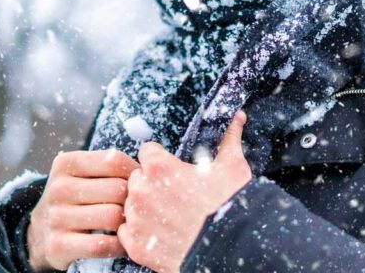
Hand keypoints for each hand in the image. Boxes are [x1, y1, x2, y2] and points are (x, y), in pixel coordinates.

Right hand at [27, 149, 140, 270]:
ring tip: (132, 224)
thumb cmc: (76, 198)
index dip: (135, 172)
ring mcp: (56, 217)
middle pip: (116, 189)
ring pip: (112, 216)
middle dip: (134, 199)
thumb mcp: (83, 174)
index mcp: (66, 163)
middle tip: (140, 207)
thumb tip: (149, 168)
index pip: (113, 160)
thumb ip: (110, 166)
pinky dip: (119, 245)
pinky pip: (102, 244)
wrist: (41, 231)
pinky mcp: (58, 245)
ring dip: (128, 224)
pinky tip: (121, 242)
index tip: (140, 183)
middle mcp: (58, 188)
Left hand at [117, 110, 251, 272]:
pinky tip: (160, 233)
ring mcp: (137, 218)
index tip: (172, 170)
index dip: (160, 160)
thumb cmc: (231, 206)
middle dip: (151, 184)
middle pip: (137, 178)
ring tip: (169, 216)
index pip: (147, 152)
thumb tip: (237, 116)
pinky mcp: (136, 245)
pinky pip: (127, 231)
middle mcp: (141, 190)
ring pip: (131, 204)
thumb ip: (229, 138)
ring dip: (144, 208)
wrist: (233, 249)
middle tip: (173, 195)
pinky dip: (140, 233)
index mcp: (159, 166)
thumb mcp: (233, 167)